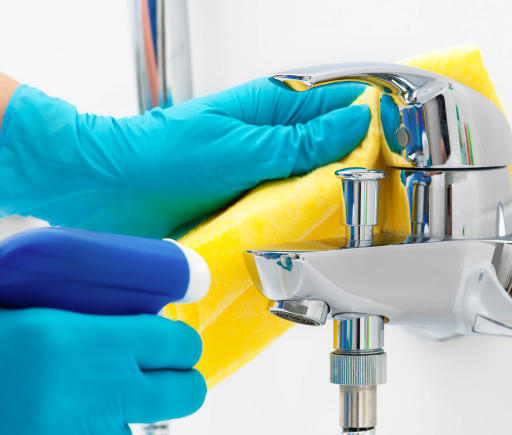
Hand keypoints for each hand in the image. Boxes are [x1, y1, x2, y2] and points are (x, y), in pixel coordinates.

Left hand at [0, 79, 369, 237]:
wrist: (102, 195)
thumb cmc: (158, 158)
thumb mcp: (241, 148)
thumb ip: (302, 141)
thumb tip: (358, 122)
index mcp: (272, 110)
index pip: (343, 108)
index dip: (378, 126)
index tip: (409, 148)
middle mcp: (270, 146)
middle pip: (336, 156)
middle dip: (362, 176)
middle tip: (388, 202)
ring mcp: (259, 183)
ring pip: (315, 194)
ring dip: (333, 211)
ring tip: (357, 230)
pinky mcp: (246, 217)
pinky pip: (286, 224)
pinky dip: (302, 235)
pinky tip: (316, 250)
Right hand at [0, 272, 204, 434]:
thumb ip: (52, 292)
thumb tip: (108, 294)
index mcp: (68, 338)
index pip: (172, 342)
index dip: (176, 342)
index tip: (166, 344)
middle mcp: (82, 397)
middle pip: (183, 394)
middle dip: (172, 382)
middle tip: (139, 380)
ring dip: (107, 424)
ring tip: (50, 414)